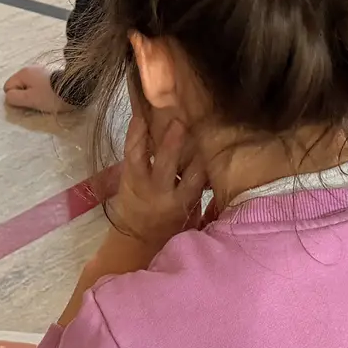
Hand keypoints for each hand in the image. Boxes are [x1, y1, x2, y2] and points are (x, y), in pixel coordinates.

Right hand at [4, 61, 70, 113]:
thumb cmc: (50, 95)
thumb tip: (8, 96)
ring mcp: (41, 70)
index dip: (15, 97)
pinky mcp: (50, 74)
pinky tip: (50, 93)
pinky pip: (39, 84)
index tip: (27, 102)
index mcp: (23, 73)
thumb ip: (15, 98)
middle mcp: (30, 68)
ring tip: (45, 98)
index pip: (8, 87)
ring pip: (29, 85)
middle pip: (19, 85)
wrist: (75, 89)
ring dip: (34, 93)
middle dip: (24, 95)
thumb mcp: (30, 99)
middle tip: (36, 101)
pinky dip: (42, 90)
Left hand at [109, 102, 206, 250]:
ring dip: (147, 133)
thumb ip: (202, 186)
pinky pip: (130, 152)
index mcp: (184, 200)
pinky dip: (134, 133)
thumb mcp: (192, 208)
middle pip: (168, 165)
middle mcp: (162, 192)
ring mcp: (141, 182)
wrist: (138, 237)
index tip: (211, 135)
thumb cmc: (174, 221)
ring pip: (143, 156)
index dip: (204, 158)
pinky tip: (140, 115)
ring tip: (156, 111)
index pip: (197, 177)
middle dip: (173, 144)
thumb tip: (219, 157)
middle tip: (181, 121)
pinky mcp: (128, 175)